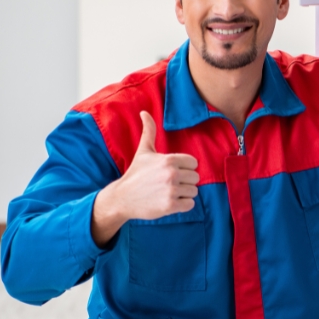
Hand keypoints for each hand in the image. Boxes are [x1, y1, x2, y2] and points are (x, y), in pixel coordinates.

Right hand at [91, 111, 199, 246]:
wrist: (122, 197)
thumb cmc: (136, 173)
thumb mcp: (144, 151)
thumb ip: (149, 131)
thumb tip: (144, 112)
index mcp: (169, 160)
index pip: (194, 163)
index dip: (185, 168)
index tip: (172, 171)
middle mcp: (172, 174)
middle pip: (195, 178)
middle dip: (185, 181)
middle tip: (169, 183)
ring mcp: (171, 190)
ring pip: (194, 191)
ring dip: (184, 193)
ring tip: (168, 192)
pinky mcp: (170, 206)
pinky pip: (190, 204)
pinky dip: (183, 205)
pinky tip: (170, 202)